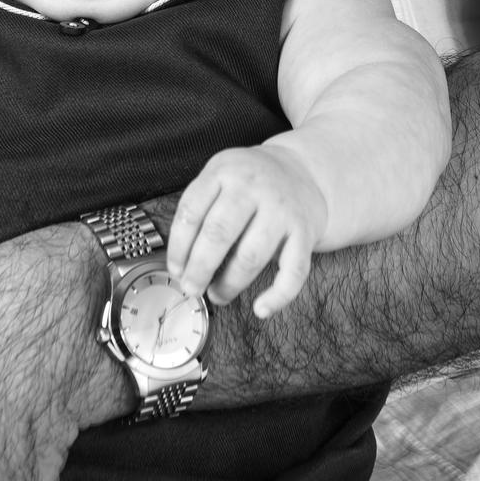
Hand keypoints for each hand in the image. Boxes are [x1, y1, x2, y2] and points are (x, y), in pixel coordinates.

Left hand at [167, 145, 327, 317]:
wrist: (302, 171)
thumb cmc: (250, 182)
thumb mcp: (220, 174)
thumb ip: (200, 207)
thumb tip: (182, 262)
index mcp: (224, 171)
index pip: (192, 212)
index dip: (178, 247)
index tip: (175, 270)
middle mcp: (254, 187)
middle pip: (219, 233)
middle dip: (199, 268)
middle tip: (190, 288)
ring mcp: (281, 210)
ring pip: (251, 256)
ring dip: (229, 284)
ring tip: (217, 295)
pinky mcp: (304, 232)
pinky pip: (293, 271)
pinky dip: (277, 296)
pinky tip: (260, 309)